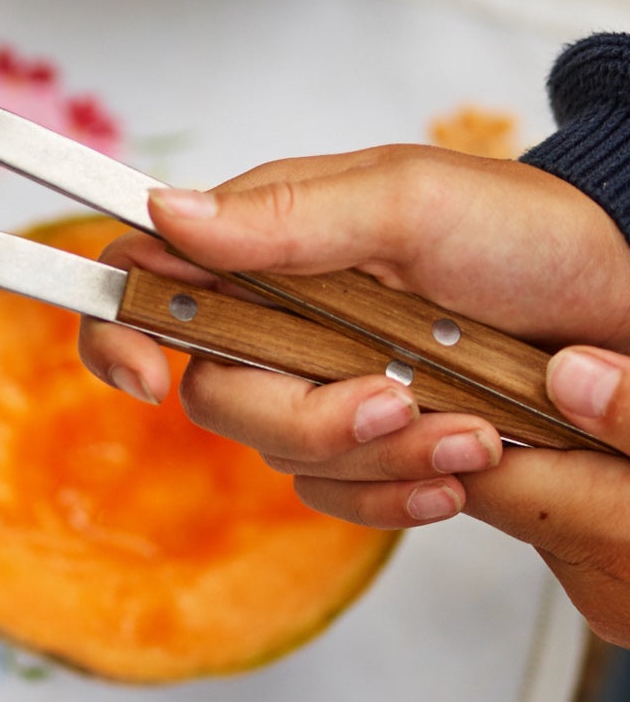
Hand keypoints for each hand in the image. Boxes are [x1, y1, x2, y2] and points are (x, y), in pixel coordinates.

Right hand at [78, 146, 629, 644]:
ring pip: (285, 458)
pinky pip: (342, 499)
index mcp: (266, 241)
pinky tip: (463, 470)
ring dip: (379, 459)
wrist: (622, 304)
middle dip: (306, 416)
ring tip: (472, 428)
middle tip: (400, 397)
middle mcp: (280, 316)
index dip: (123, 333)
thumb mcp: (410, 201)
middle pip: (217, 396)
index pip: (145, 280)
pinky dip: (401, 497)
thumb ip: (288, 215)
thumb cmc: (524, 232)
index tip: (157, 380)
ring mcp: (323, 383)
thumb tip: (167, 214)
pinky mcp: (372, 445)